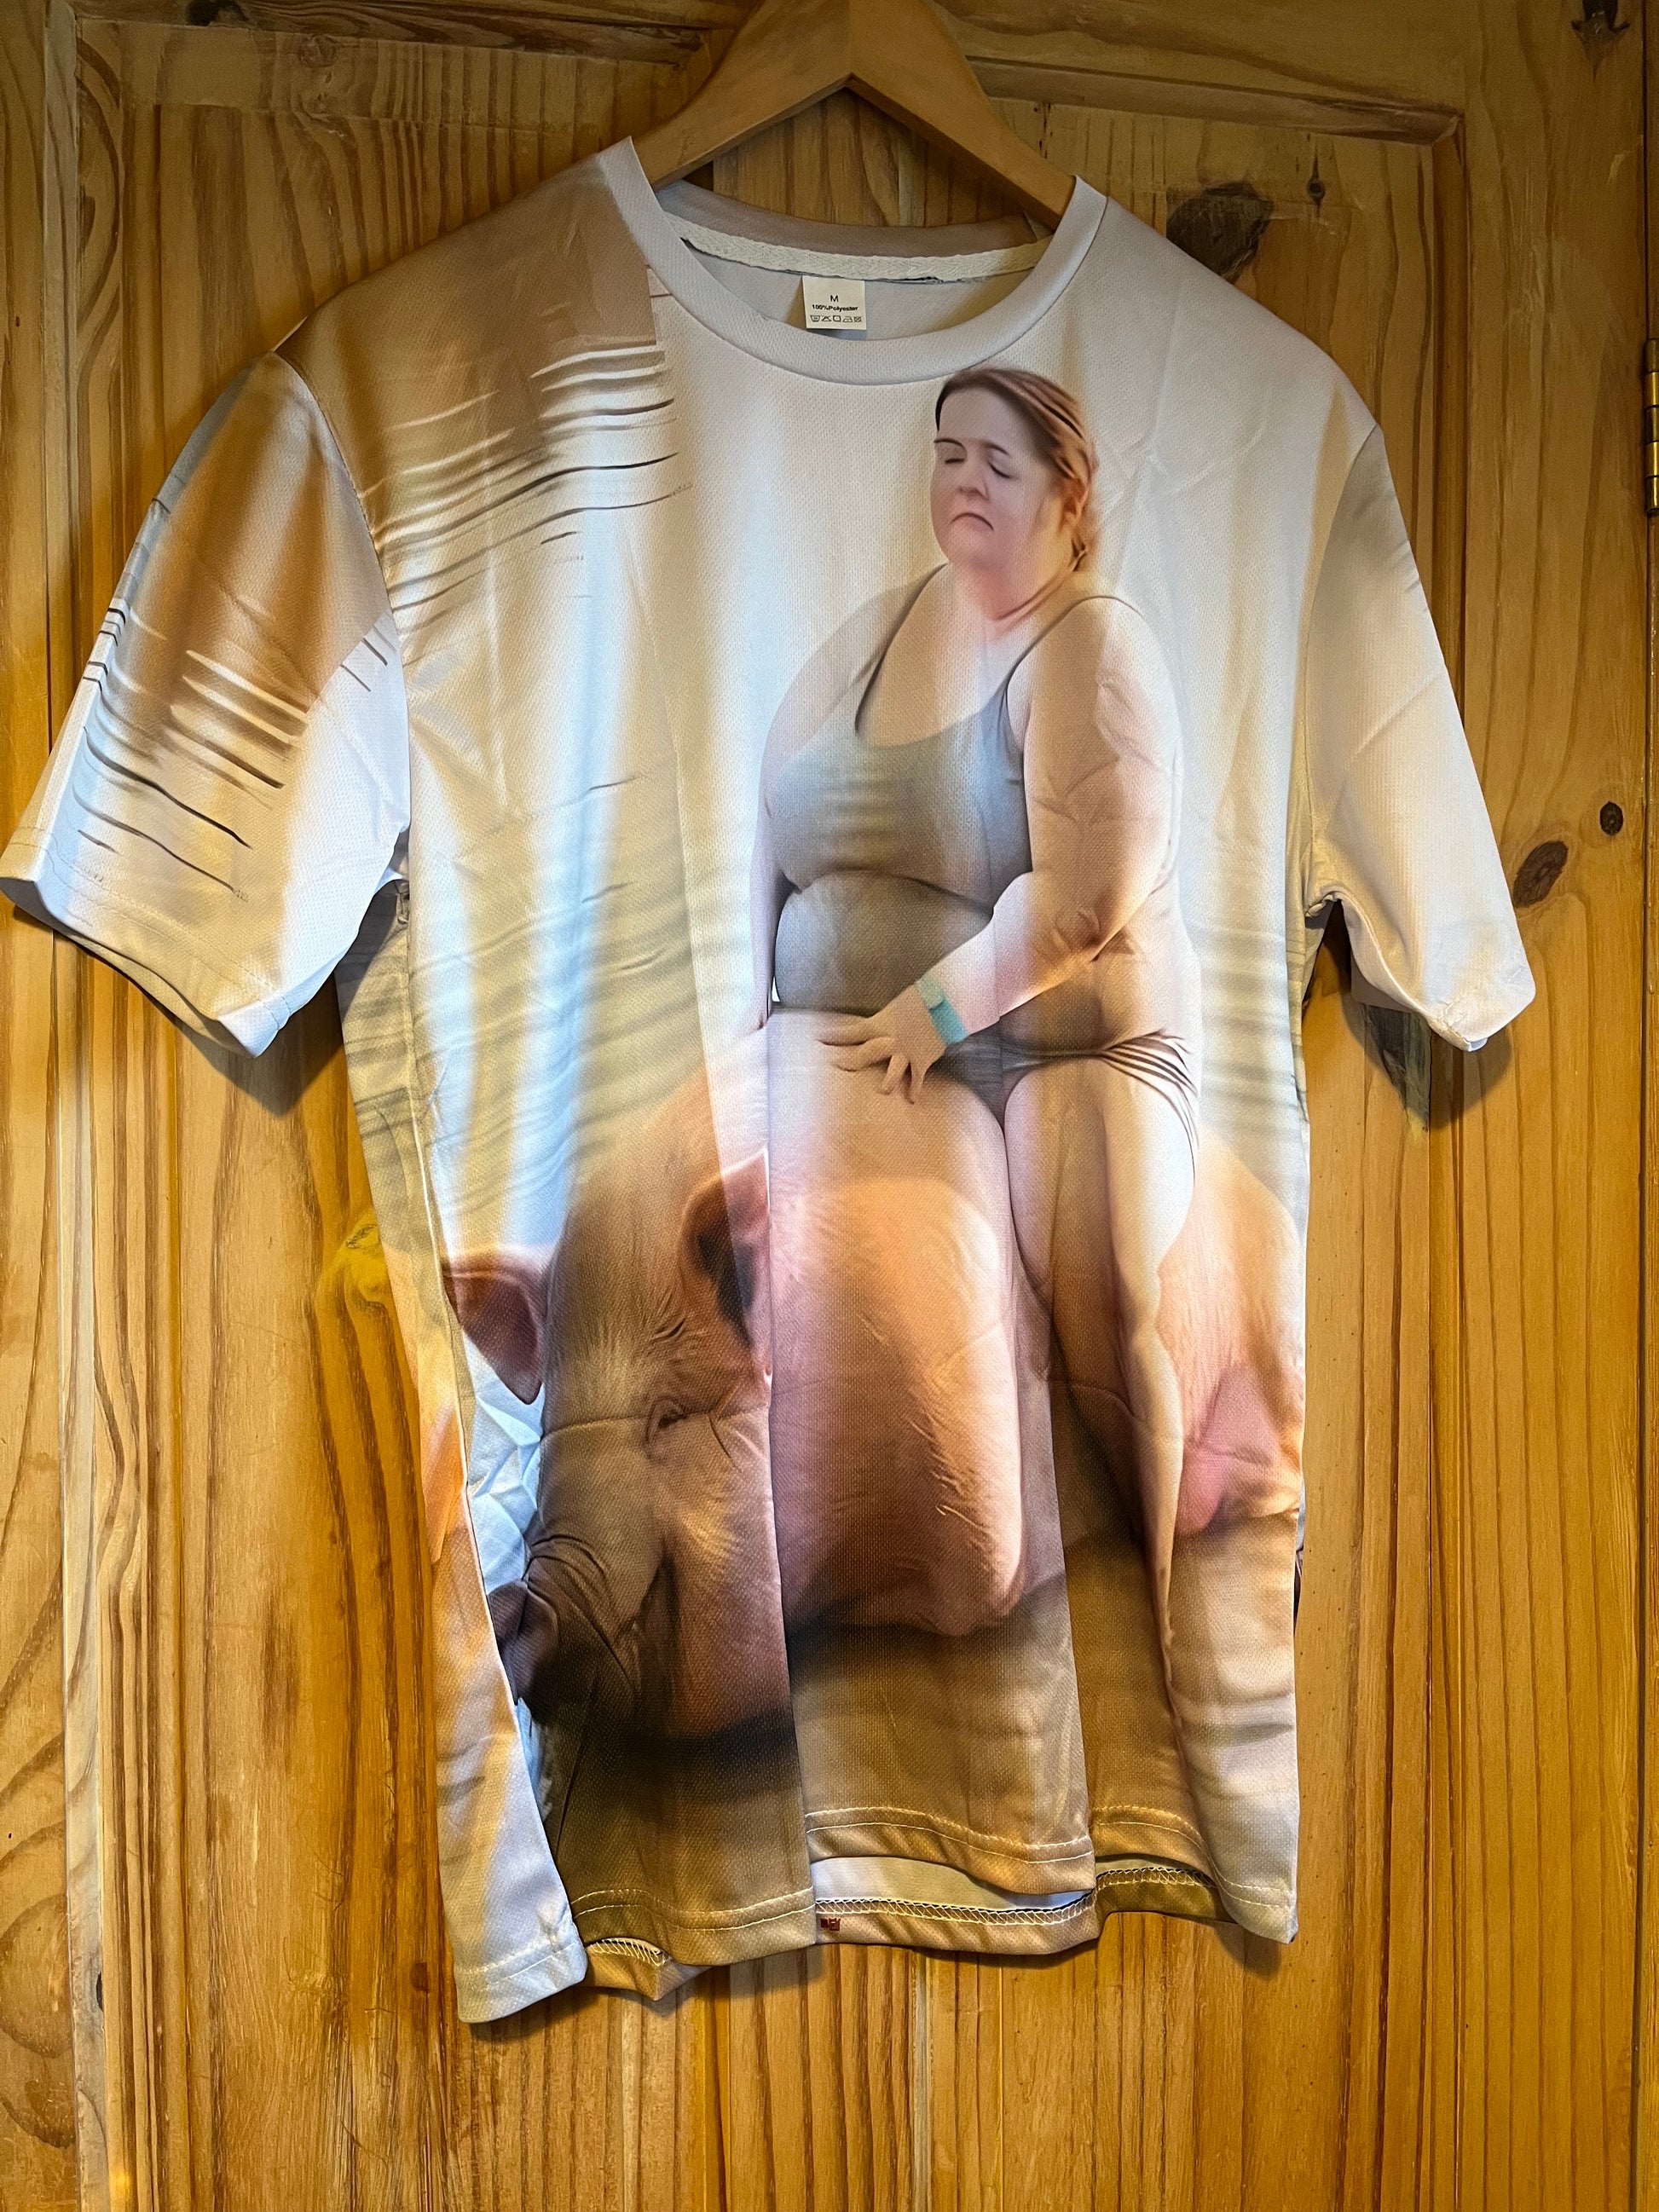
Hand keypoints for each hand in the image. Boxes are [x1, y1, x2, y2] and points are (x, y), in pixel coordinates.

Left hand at [819, 984, 947, 1102]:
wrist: (945, 1003)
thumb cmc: (922, 996)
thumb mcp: (899, 1004)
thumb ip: (888, 1017)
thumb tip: (884, 1020)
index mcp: (881, 1024)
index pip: (851, 1031)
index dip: (833, 1035)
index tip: (817, 1038)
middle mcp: (890, 1041)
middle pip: (865, 1054)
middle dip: (849, 1062)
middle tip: (834, 1066)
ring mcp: (906, 1053)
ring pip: (892, 1072)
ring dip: (887, 1083)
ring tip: (881, 1092)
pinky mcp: (922, 1060)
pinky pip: (917, 1078)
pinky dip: (915, 1089)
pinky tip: (913, 1100)